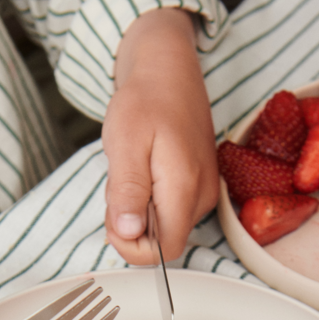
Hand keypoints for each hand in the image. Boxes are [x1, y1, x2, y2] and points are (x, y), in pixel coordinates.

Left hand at [102, 8, 217, 264]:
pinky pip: (171, 211)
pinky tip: (144, 171)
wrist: (168, 68)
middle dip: (133, 226)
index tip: (113, 220)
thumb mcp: (124, 143)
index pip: (165, 251)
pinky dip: (150, 200)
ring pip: (166, 227)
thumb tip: (128, 233)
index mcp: (185, 187)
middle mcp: (202, 196)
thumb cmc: (145, 99)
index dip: (133, 247)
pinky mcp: (201, 186)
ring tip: (132, 171)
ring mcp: (205, 192)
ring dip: (139, 211)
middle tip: (118, 185)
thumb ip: (127, 191)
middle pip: (164, 241)